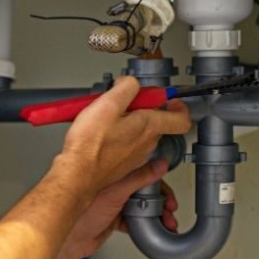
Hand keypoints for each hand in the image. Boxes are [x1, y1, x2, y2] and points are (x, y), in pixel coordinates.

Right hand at [57, 77, 190, 194]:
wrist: (77, 175)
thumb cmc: (90, 145)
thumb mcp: (108, 103)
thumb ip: (126, 88)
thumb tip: (130, 83)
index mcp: (149, 126)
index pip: (181, 119)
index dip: (179, 106)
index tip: (169, 99)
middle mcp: (146, 143)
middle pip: (155, 122)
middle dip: (142, 108)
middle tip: (122, 102)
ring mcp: (134, 156)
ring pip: (139, 134)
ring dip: (127, 122)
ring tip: (105, 117)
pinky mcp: (121, 164)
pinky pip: (126, 145)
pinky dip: (117, 136)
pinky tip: (100, 133)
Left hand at [60, 157, 177, 258]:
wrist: (71, 241)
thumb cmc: (81, 215)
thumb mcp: (116, 193)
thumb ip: (138, 178)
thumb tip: (158, 165)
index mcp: (110, 175)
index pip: (139, 170)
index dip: (157, 178)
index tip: (168, 186)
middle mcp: (112, 187)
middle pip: (143, 189)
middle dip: (161, 199)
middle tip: (171, 208)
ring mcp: (113, 203)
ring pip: (141, 205)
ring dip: (157, 213)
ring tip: (168, 222)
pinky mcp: (114, 219)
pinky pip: (135, 219)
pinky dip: (147, 223)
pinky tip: (154, 228)